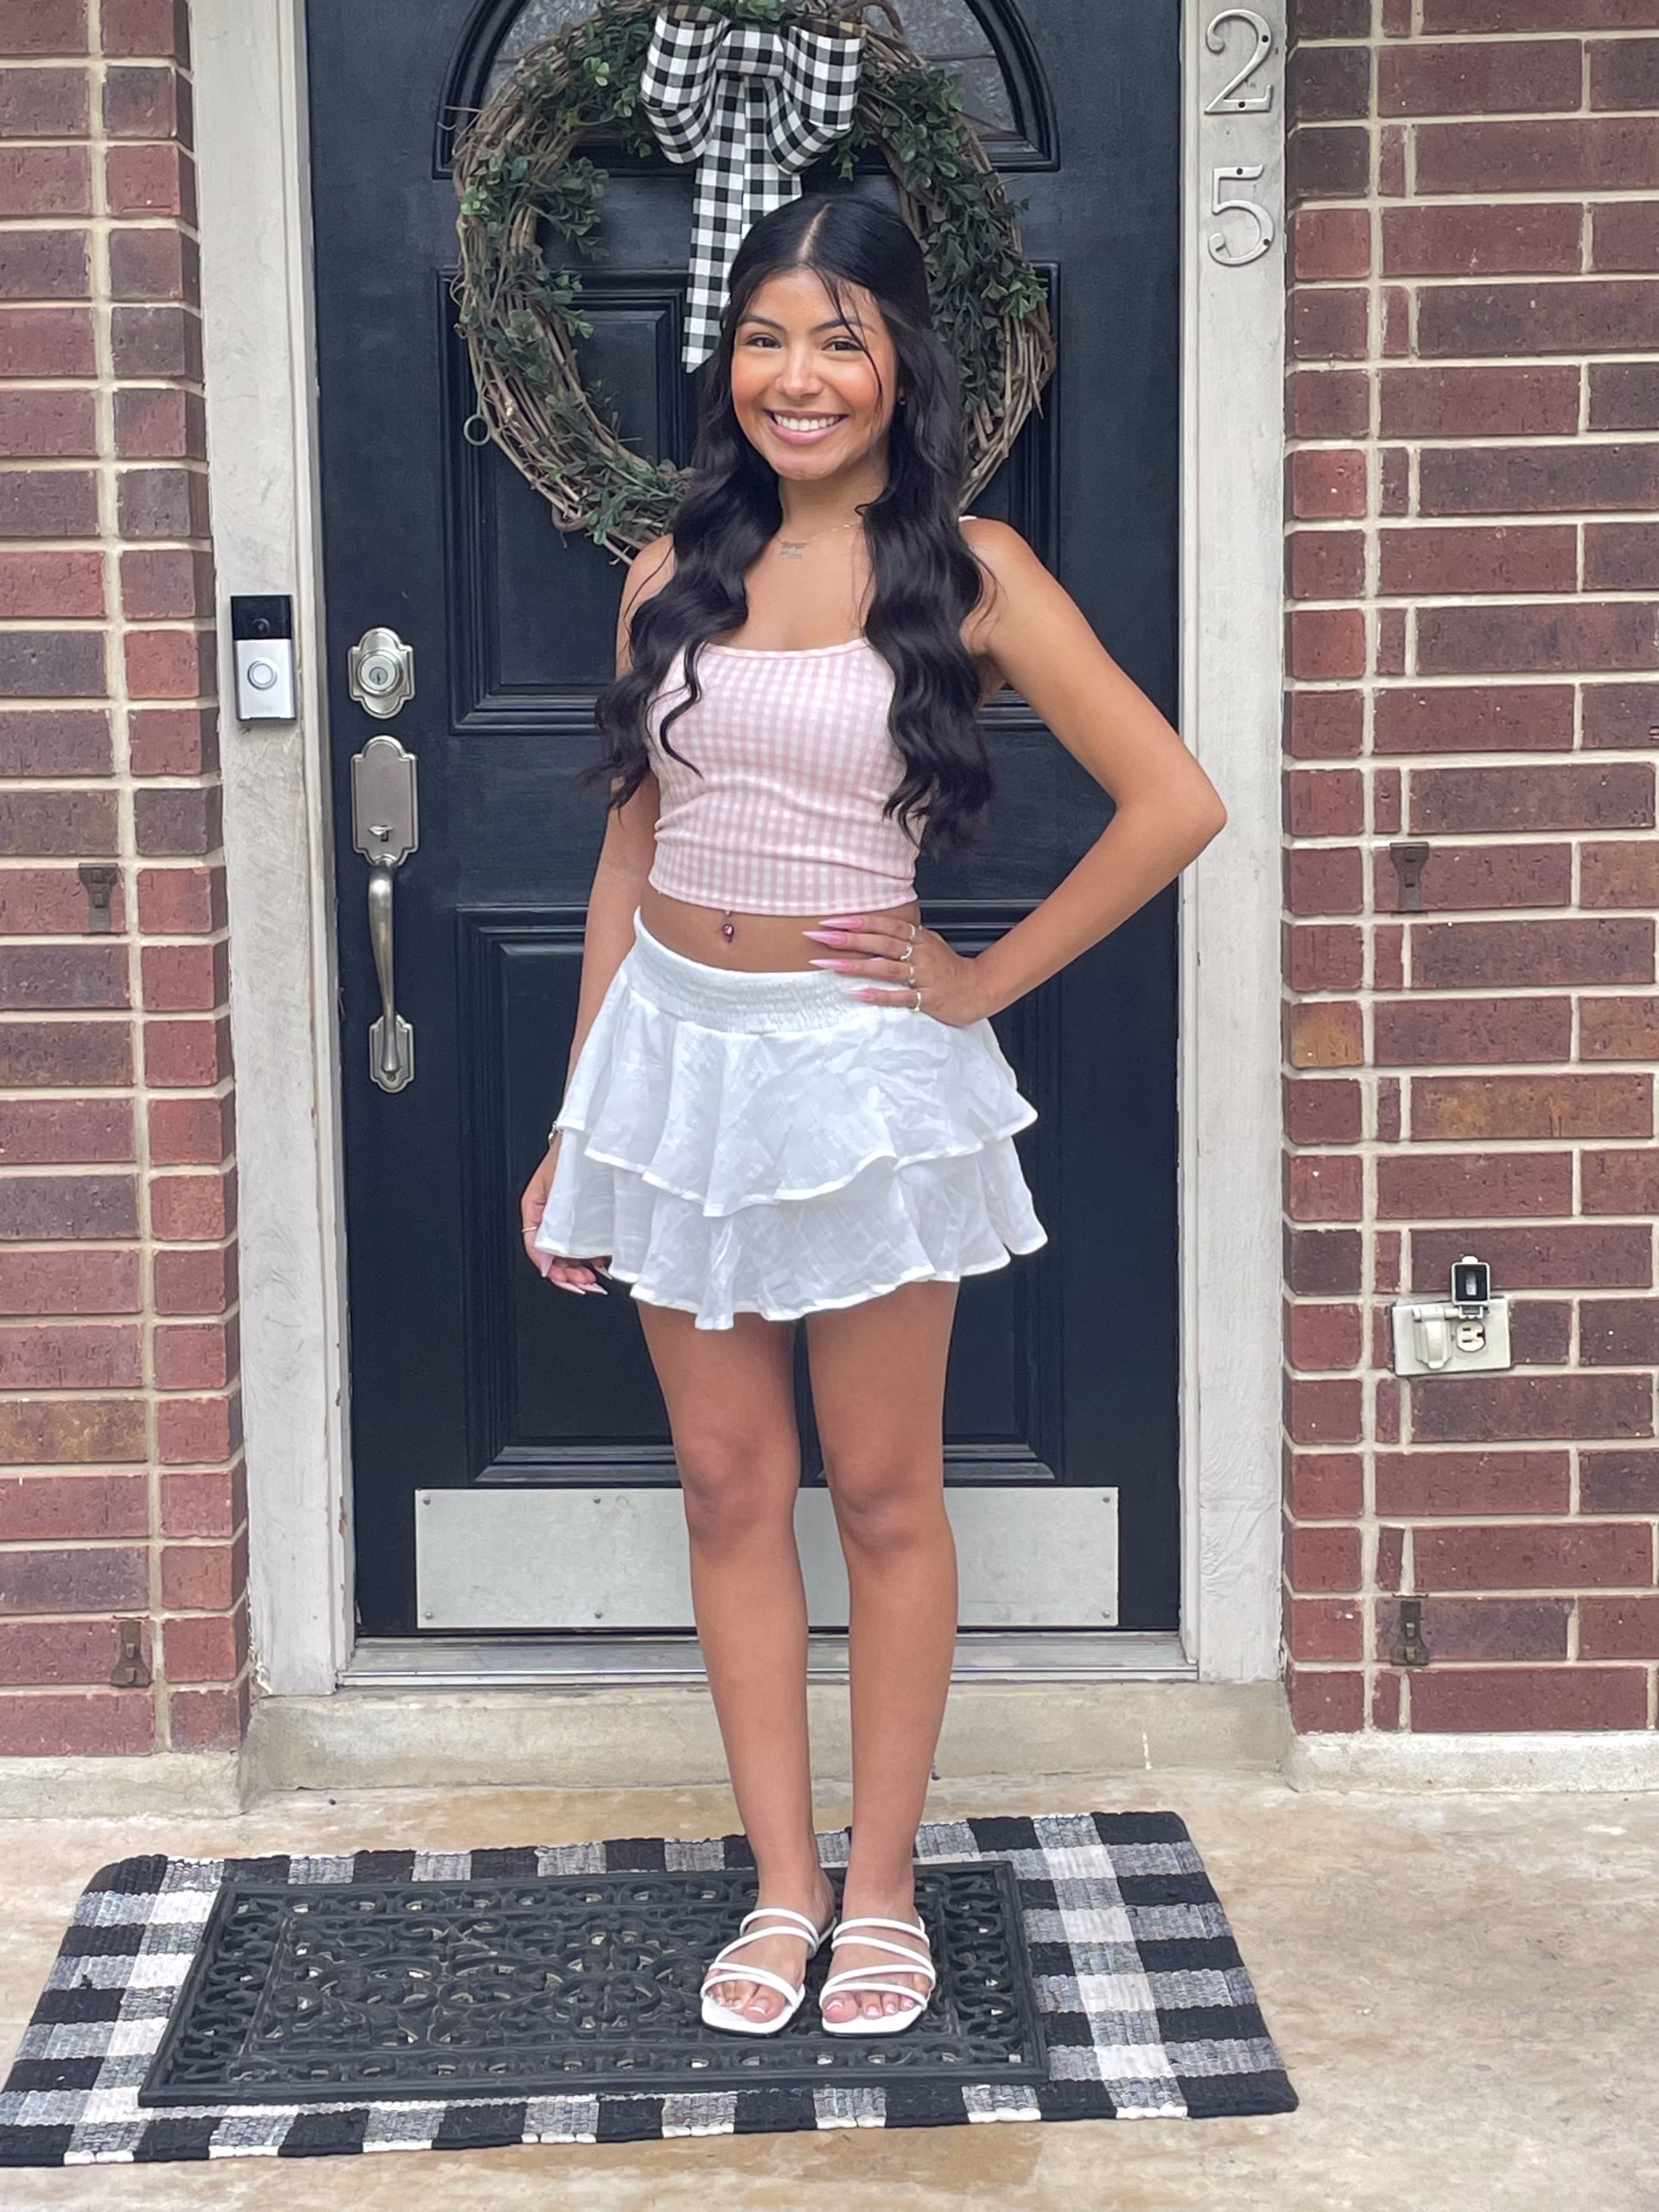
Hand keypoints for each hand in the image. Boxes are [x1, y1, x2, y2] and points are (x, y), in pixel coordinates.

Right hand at [519, 1134, 609, 1295]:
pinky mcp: (586, 1216)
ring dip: (580, 1269)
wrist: (593, 1133)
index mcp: (535, 1209)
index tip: (571, 1282)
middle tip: (587, 1283)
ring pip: (569, 1253)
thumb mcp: (557, 1191)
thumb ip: (548, 1227)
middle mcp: (550, 1216)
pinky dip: (591, 1257)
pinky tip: (601, 1264)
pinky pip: (584, 1243)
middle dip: (569, 1274)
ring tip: (594, 1278)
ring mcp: (568, 1217)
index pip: (537, 1250)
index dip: (553, 1271)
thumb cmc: (572, 1152)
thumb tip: (544, 1261)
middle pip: (553, 1255)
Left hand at [803, 912, 987, 1028]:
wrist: (978, 988)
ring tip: (829, 964)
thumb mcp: (928, 943)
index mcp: (918, 938)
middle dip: (848, 939)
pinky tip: (856, 994)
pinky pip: (899, 996)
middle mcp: (919, 953)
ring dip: (856, 966)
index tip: (831, 920)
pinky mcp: (927, 998)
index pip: (884, 925)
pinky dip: (878, 995)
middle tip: (820, 937)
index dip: (858, 921)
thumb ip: (903, 937)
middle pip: (880, 943)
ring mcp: (923, 976)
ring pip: (886, 968)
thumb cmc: (948, 967)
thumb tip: (872, 930)